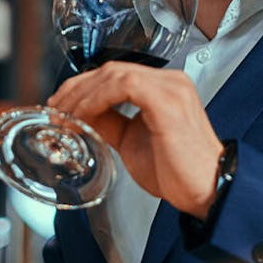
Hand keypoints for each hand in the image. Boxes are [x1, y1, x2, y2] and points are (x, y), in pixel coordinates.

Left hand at [47, 62, 222, 217]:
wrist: (208, 192)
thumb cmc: (178, 173)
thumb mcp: (132, 143)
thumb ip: (110, 125)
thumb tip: (82, 118)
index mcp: (164, 89)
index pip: (114, 74)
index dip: (82, 87)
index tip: (60, 106)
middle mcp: (170, 81)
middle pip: (110, 70)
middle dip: (75, 89)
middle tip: (54, 111)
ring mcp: (171, 88)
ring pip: (114, 74)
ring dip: (82, 95)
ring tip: (64, 117)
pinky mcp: (167, 101)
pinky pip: (123, 85)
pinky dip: (97, 99)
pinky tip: (84, 117)